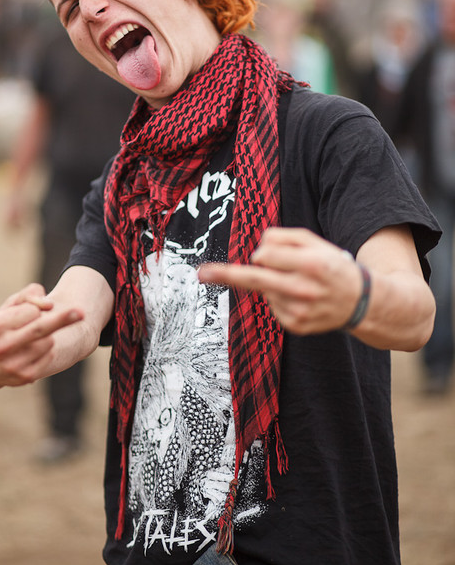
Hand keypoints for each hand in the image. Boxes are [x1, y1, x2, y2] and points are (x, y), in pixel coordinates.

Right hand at [0, 283, 83, 389]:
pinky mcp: (25, 377)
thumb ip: (28, 295)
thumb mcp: (8, 306)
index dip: (35, 309)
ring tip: (32, 338)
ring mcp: (12, 365)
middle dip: (62, 318)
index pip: (31, 311)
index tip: (34, 311)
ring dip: (48, 335)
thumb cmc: (0, 327)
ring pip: (48, 341)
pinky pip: (50, 355)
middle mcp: (0, 347)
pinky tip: (34, 351)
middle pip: (40, 327)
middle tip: (81, 311)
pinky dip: (47, 349)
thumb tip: (49, 305)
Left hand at [197, 228, 361, 334]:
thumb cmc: (332, 266)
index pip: (267, 256)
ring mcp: (300, 311)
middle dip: (225, 274)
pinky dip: (279, 299)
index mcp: (312, 264)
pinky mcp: (296, 326)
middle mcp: (305, 289)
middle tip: (202, 273)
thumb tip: (256, 251)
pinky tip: (299, 298)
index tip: (255, 256)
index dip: (263, 253)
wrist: (361, 302)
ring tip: (299, 284)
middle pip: (255, 278)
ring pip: (265, 290)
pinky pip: (272, 306)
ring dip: (272, 283)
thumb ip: (284, 238)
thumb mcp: (315, 242)